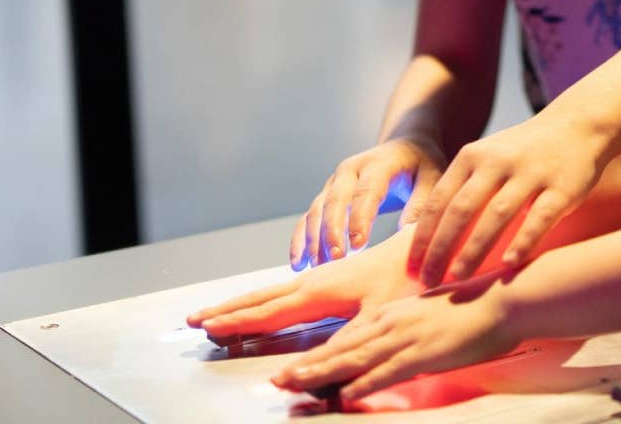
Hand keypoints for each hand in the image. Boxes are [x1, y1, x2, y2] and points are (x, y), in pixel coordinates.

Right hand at [187, 231, 422, 339]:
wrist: (427, 248)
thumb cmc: (408, 282)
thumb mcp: (378, 318)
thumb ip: (343, 347)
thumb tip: (306, 372)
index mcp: (320, 292)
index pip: (269, 312)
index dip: (238, 322)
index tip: (206, 327)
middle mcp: (315, 280)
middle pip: (261, 298)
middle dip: (227, 309)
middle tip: (192, 319)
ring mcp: (323, 276)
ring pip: (272, 291)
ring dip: (241, 303)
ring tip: (215, 311)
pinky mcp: (333, 276)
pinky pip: (288, 289)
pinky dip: (265, 298)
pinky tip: (263, 303)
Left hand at [270, 278, 516, 403]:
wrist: (503, 299)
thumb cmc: (473, 309)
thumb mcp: (430, 315)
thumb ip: (407, 330)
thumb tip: (393, 348)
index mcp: (393, 313)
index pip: (347, 337)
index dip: (318, 354)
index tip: (294, 367)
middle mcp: (392, 322)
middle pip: (341, 347)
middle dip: (307, 365)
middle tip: (278, 381)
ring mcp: (406, 336)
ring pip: (354, 358)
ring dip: (322, 373)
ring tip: (295, 384)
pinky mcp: (423, 351)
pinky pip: (386, 371)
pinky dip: (363, 382)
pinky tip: (345, 392)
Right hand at [291, 136, 446, 268]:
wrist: (406, 145)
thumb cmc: (422, 165)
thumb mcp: (432, 178)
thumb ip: (421, 203)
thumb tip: (407, 233)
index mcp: (379, 164)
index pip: (366, 192)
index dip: (360, 218)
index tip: (359, 245)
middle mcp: (351, 170)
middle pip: (335, 200)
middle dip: (332, 231)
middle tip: (335, 259)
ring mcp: (335, 182)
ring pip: (317, 210)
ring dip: (314, 238)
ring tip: (316, 267)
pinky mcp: (327, 195)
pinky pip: (308, 217)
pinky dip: (301, 239)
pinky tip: (298, 264)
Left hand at [408, 115, 602, 285]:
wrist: (579, 125)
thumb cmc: (525, 152)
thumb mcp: (488, 157)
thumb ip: (463, 188)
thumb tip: (429, 237)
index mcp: (474, 156)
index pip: (439, 200)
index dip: (422, 237)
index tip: (410, 269)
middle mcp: (499, 162)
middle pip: (461, 209)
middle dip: (440, 248)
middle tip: (427, 281)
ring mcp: (531, 173)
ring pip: (497, 214)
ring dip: (474, 249)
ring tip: (458, 279)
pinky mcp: (562, 186)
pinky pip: (540, 218)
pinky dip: (523, 242)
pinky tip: (508, 265)